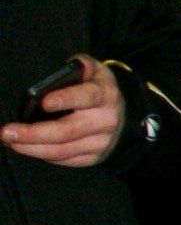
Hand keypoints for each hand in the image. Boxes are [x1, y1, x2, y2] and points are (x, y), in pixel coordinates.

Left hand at [2, 55, 125, 166]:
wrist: (124, 117)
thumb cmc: (99, 89)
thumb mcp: (96, 71)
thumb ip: (81, 64)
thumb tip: (63, 68)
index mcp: (105, 95)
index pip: (87, 97)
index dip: (66, 100)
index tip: (43, 102)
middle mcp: (106, 121)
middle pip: (67, 131)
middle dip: (34, 133)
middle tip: (6, 132)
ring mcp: (101, 142)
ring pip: (62, 150)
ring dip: (32, 148)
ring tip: (9, 141)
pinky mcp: (95, 157)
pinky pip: (65, 160)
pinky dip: (42, 155)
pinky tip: (26, 148)